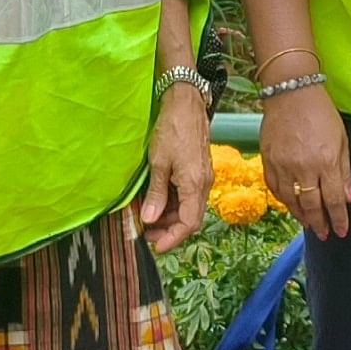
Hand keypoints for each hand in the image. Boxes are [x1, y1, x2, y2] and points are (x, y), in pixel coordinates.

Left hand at [137, 87, 211, 253]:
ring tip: (147, 217)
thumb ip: (156, 194)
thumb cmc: (172, 129)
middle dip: (169, 230)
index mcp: (195, 185)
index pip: (188, 224)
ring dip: (170, 217)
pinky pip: (188, 195)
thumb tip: (150, 219)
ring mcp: (202, 178)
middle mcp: (203, 185)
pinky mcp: (198, 171)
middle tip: (146, 233)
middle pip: (190, 219)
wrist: (186, 103)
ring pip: (189, 208)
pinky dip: (173, 203)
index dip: (172, 238)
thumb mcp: (158, 163)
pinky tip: (157, 200)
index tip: (155, 246)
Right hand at [258, 84, 350, 240]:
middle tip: (325, 234)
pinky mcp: (268, 161)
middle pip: (312, 206)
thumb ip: (344, 172)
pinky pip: (275, 189)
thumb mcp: (342, 140)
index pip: (333, 200)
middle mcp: (304, 167)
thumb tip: (350, 199)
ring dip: (301, 216)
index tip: (341, 232)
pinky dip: (284, 201)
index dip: (338, 219)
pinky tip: (291, 206)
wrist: (290, 92)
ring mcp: (283, 165)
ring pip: (291, 201)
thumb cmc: (321, 114)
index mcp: (326, 161)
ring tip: (309, 224)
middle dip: (320, 223)